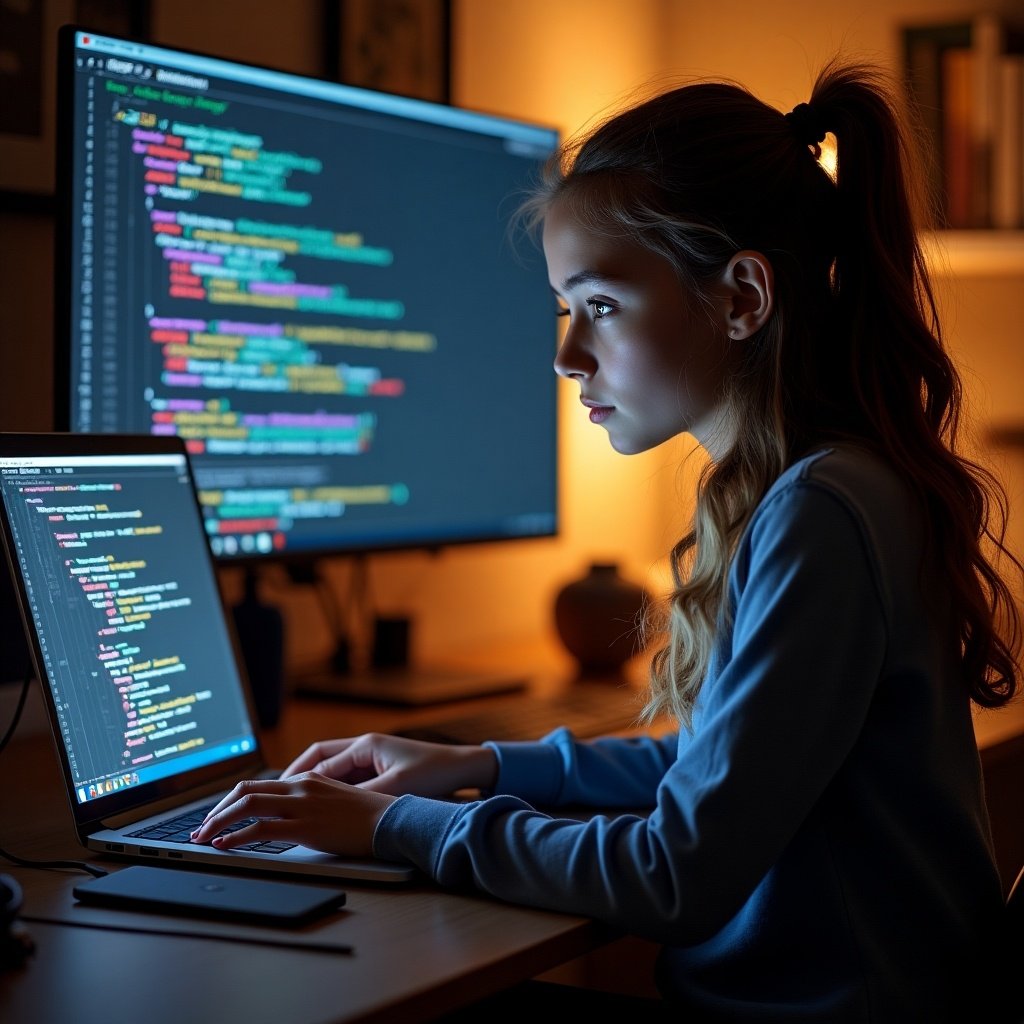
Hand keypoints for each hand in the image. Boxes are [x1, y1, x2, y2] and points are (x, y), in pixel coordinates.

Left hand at [189, 772, 391, 856]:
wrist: (392, 821)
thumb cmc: (369, 817)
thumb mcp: (334, 802)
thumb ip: (310, 804)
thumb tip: (286, 820)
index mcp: (307, 779)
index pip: (258, 783)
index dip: (230, 800)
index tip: (216, 816)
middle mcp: (301, 786)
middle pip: (245, 790)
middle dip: (217, 809)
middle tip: (200, 828)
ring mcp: (302, 805)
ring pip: (247, 806)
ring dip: (218, 822)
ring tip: (202, 838)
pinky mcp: (305, 827)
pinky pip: (260, 829)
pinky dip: (235, 837)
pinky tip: (224, 845)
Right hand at [281, 732, 497, 797]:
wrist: (464, 767)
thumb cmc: (434, 773)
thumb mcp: (395, 787)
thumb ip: (362, 795)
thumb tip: (332, 806)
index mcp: (365, 745)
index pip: (320, 761)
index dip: (297, 778)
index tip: (279, 794)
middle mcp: (365, 747)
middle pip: (320, 760)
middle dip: (296, 777)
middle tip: (275, 796)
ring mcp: (371, 757)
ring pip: (332, 770)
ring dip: (313, 785)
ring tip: (292, 805)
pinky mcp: (379, 769)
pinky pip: (347, 779)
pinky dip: (332, 791)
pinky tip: (323, 809)